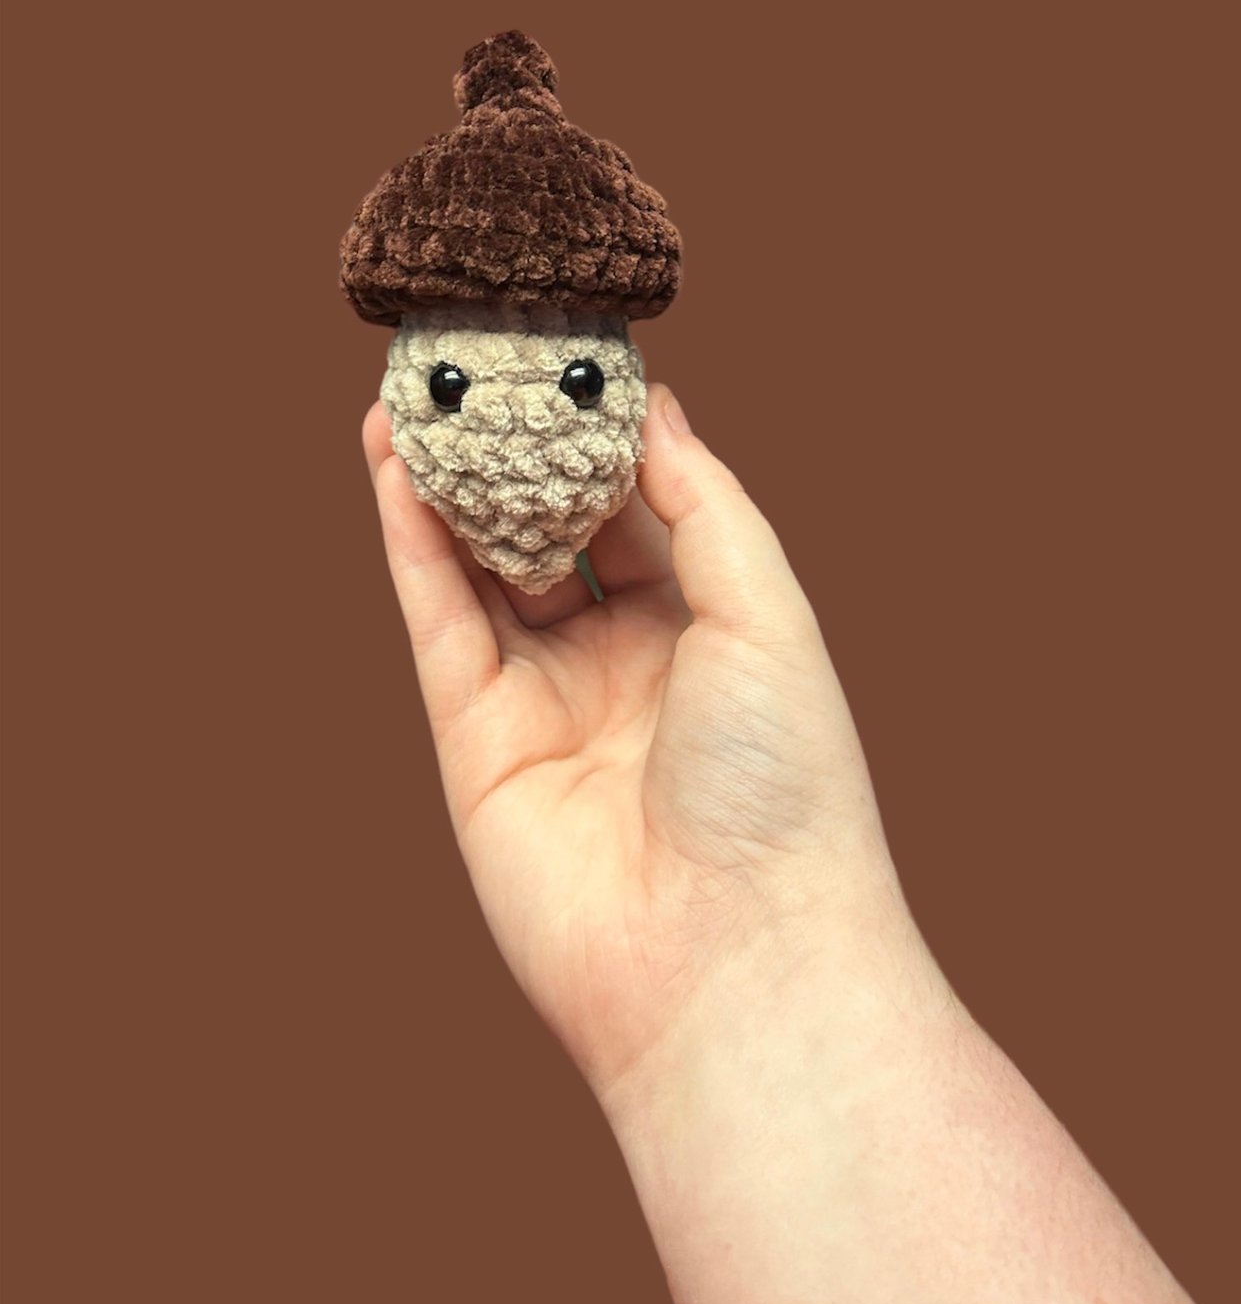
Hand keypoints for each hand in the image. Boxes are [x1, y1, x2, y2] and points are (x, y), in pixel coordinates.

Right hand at [362, 382, 936, 1101]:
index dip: (603, 430)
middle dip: (516, 446)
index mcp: (712, 630)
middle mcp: (627, 661)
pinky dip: (412, 540)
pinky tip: (395, 461)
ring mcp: (548, 700)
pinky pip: (438, 620)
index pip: (644, 505)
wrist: (732, 956)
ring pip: (483, 567)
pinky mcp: (476, 742)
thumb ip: (702, 500)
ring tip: (416, 385)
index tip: (567, 347)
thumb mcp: (766, 610)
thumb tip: (652, 404)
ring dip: (449, 479)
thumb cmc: (782, 784)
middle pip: (555, 529)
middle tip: (476, 352)